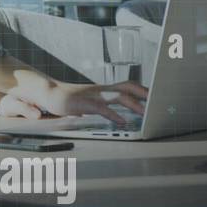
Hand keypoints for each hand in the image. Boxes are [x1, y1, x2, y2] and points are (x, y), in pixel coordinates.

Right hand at [0, 74, 147, 124]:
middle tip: (159, 102)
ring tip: (146, 113)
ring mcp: (92, 95)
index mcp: (102, 89)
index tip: (158, 96)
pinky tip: (122, 121)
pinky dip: (114, 114)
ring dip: (134, 104)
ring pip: (118, 95)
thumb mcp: (89, 101)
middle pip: (128, 86)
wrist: (46, 93)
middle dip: (145, 93)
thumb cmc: (67, 100)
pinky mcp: (82, 102)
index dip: (144, 90)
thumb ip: (103, 104)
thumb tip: (119, 112)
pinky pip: (101, 107)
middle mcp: (100, 89)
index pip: (128, 85)